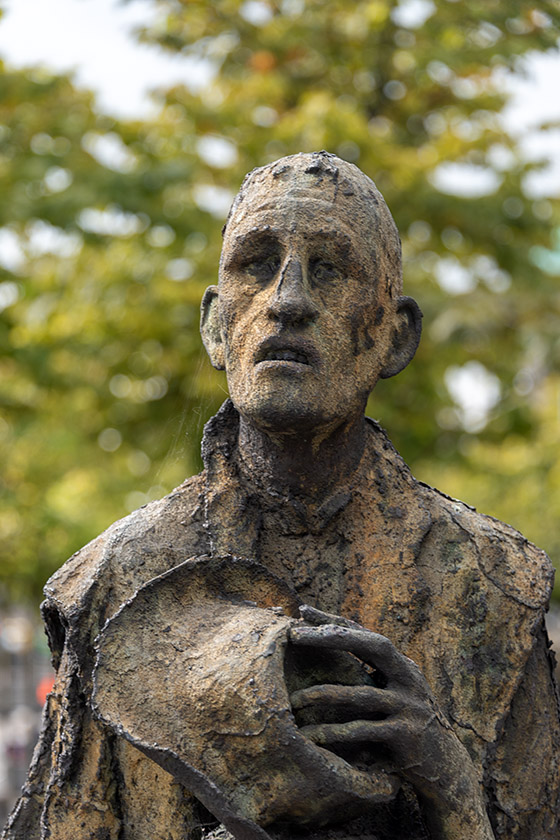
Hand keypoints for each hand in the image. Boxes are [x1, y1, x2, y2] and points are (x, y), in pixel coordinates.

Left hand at [288, 606, 494, 839]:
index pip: (365, 633)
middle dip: (332, 637)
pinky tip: (312, 736)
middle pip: (372, 645)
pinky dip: (335, 733)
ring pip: (361, 695)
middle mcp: (409, 678)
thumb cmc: (407, 723)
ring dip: (324, 696)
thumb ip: (372, 671)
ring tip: (295, 700)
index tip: (304, 610)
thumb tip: (330, 644)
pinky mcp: (406, 735)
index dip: (336, 620)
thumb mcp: (395, 691)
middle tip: (295, 635)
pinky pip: (364, 731)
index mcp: (402, 665)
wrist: (445, 767)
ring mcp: (409, 705)